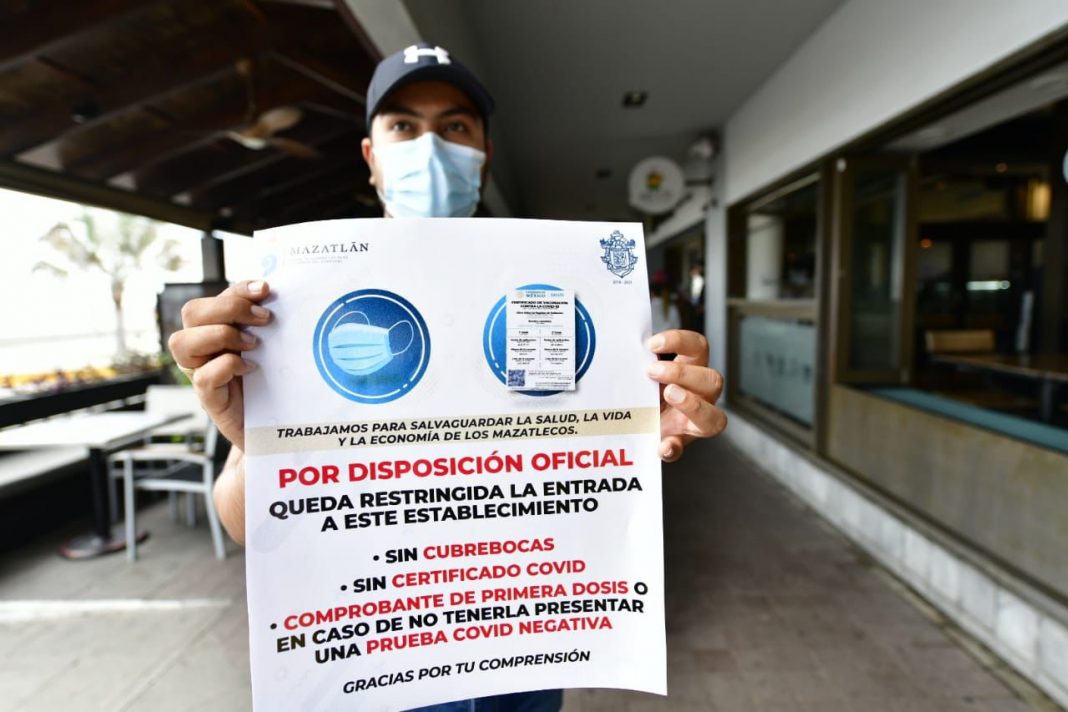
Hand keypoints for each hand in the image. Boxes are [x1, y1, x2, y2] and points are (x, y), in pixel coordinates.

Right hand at [168, 280, 271, 451]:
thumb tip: (278, 298)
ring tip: (253, 345)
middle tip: (264, 320)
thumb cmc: (273, 384)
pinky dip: (227, 366)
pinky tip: (251, 368)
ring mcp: (201, 374)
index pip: (214, 299)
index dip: (237, 290)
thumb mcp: (271, 348)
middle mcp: (202, 350)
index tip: (266, 290)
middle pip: (191, 312)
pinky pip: (203, 377)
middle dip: (229, 308)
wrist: (276, 429)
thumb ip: (266, 325)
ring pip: (181, 342)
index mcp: (216, 331)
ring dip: (221, 335)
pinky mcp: (209, 399)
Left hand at [644, 329, 726, 461]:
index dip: (680, 341)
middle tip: (651, 372)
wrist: (632, 422)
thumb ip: (639, 362)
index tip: (652, 344)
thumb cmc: (643, 389)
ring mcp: (694, 422)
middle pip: (713, 380)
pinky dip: (672, 447)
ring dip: (692, 405)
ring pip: (715, 417)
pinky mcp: (677, 444)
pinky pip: (680, 448)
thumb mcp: (643, 373)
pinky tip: (660, 446)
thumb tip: (620, 350)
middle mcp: (701, 395)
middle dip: (683, 374)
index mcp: (692, 369)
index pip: (699, 347)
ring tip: (667, 395)